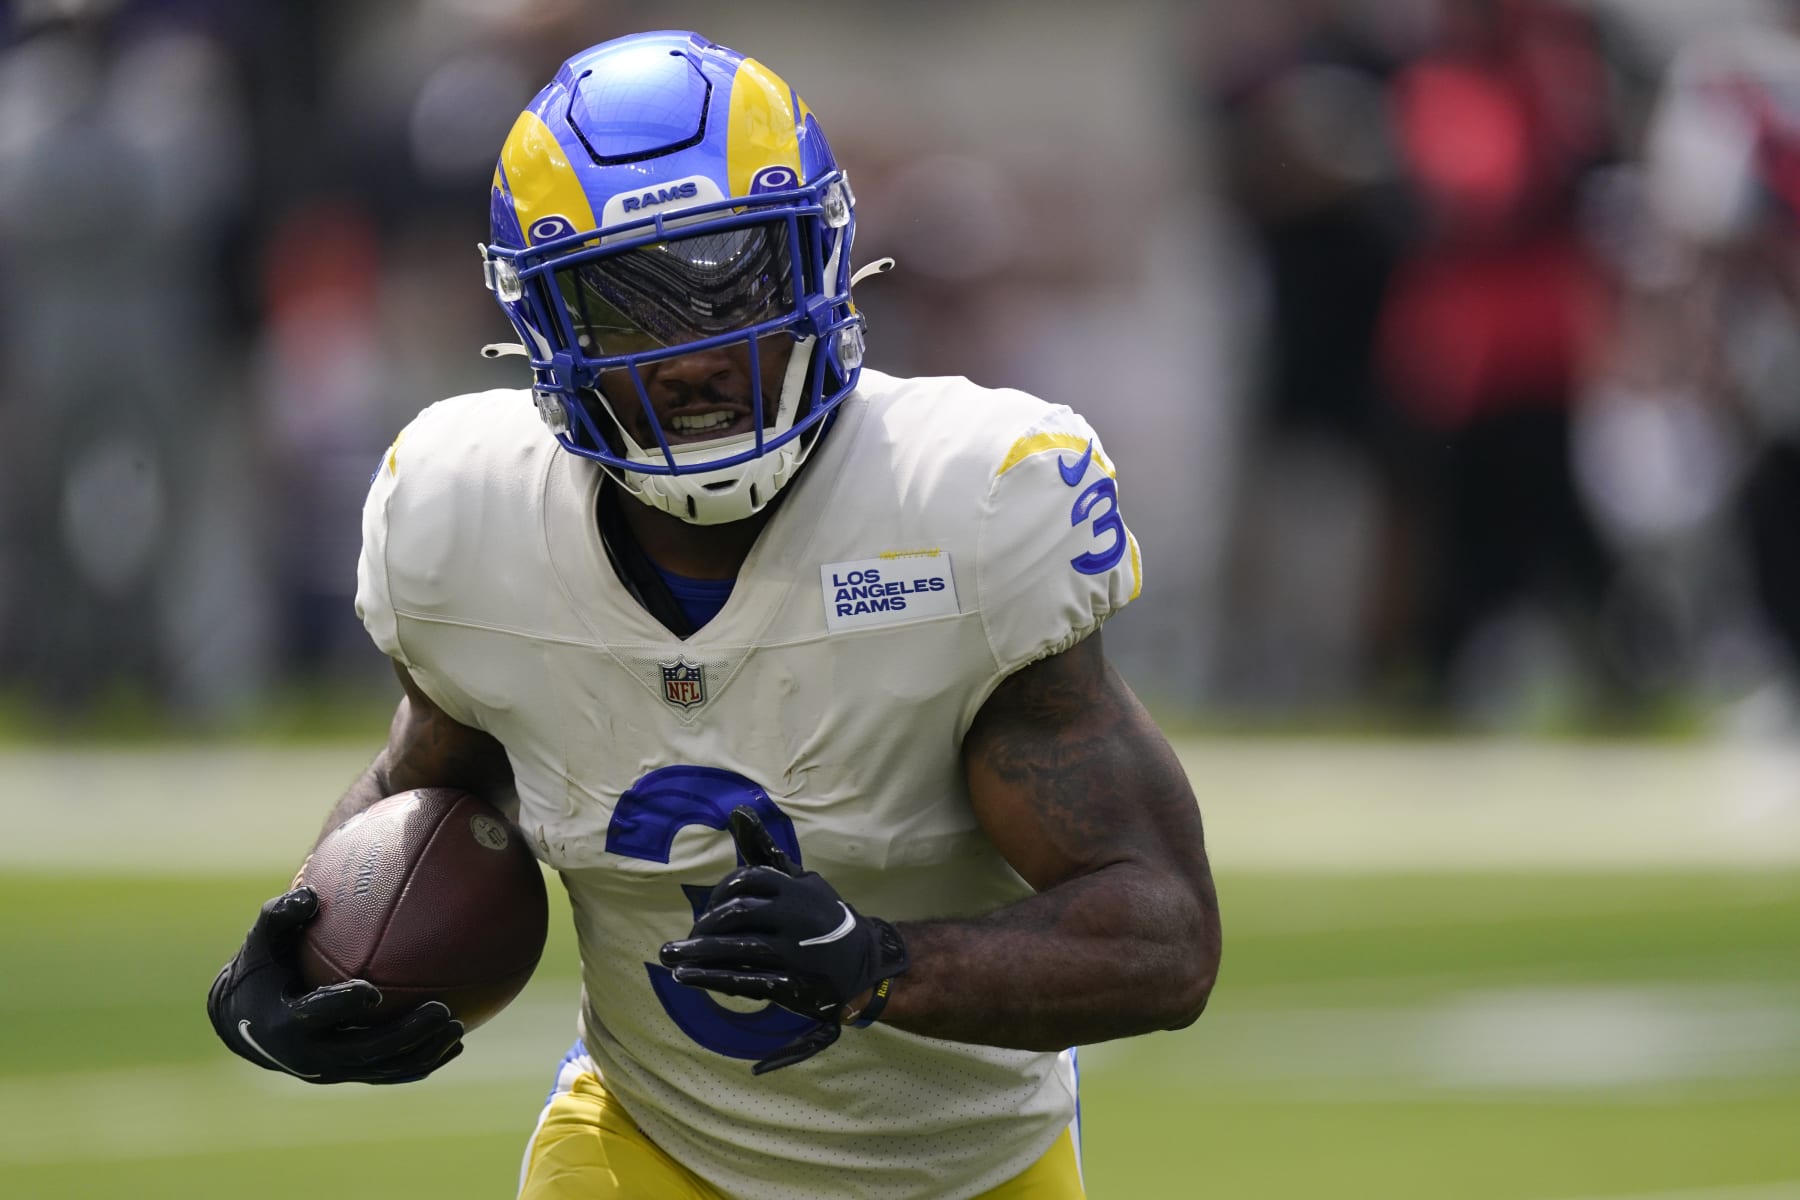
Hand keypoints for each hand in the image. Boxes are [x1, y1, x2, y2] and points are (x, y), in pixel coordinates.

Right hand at [206, 887, 464, 1084]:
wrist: (248, 1020)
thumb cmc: (263, 967)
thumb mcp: (262, 940)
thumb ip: (282, 916)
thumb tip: (310, 895)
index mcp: (283, 1022)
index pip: (315, 1015)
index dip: (342, 1006)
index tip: (373, 992)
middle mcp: (308, 1056)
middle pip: (362, 1051)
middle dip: (403, 1035)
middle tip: (441, 1011)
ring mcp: (330, 1072)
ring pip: (381, 1068)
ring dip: (421, 1052)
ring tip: (457, 1028)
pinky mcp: (347, 1076)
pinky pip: (388, 1075)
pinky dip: (420, 1064)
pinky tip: (454, 1045)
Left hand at [659, 807, 909, 1073]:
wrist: (864, 960)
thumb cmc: (819, 914)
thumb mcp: (798, 879)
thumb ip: (764, 850)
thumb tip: (737, 810)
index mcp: (796, 887)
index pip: (746, 880)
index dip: (719, 894)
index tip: (710, 907)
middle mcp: (797, 916)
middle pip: (738, 914)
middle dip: (705, 926)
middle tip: (687, 937)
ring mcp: (795, 951)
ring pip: (739, 948)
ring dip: (698, 952)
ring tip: (668, 955)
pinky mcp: (792, 983)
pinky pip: (746, 980)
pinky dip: (712, 978)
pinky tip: (686, 976)